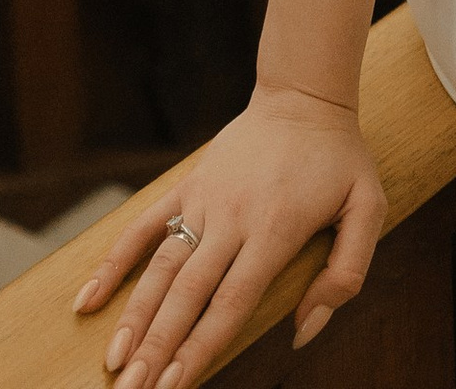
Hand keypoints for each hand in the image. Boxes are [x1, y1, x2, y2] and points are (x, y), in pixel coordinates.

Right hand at [70, 83, 384, 387]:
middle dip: (158, 347)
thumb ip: (345, 272)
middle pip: (187, 294)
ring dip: (135, 317)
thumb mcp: (367, 208)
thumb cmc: (340, 159)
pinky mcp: (187, 186)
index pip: (230, 302)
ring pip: (160, 268)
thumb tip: (304, 330)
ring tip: (113, 363)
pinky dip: (113, 264)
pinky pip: (143, 228)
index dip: (201, 347)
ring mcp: (203, 200)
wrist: (303, 96)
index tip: (175, 385)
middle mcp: (231, 218)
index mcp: (274, 230)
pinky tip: (87, 302)